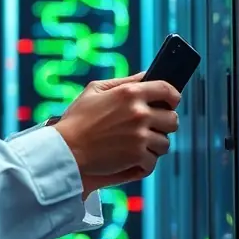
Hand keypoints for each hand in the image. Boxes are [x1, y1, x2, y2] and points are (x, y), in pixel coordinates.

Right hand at [53, 73, 180, 190]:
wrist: (65, 149)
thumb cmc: (77, 119)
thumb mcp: (95, 90)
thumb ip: (124, 82)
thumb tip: (147, 76)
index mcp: (130, 93)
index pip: (168, 90)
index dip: (173, 97)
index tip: (170, 102)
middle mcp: (139, 113)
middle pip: (172, 120)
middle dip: (164, 124)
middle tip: (151, 127)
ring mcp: (140, 136)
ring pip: (165, 143)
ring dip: (154, 145)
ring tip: (137, 145)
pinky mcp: (136, 156)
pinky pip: (152, 161)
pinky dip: (143, 162)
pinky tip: (130, 158)